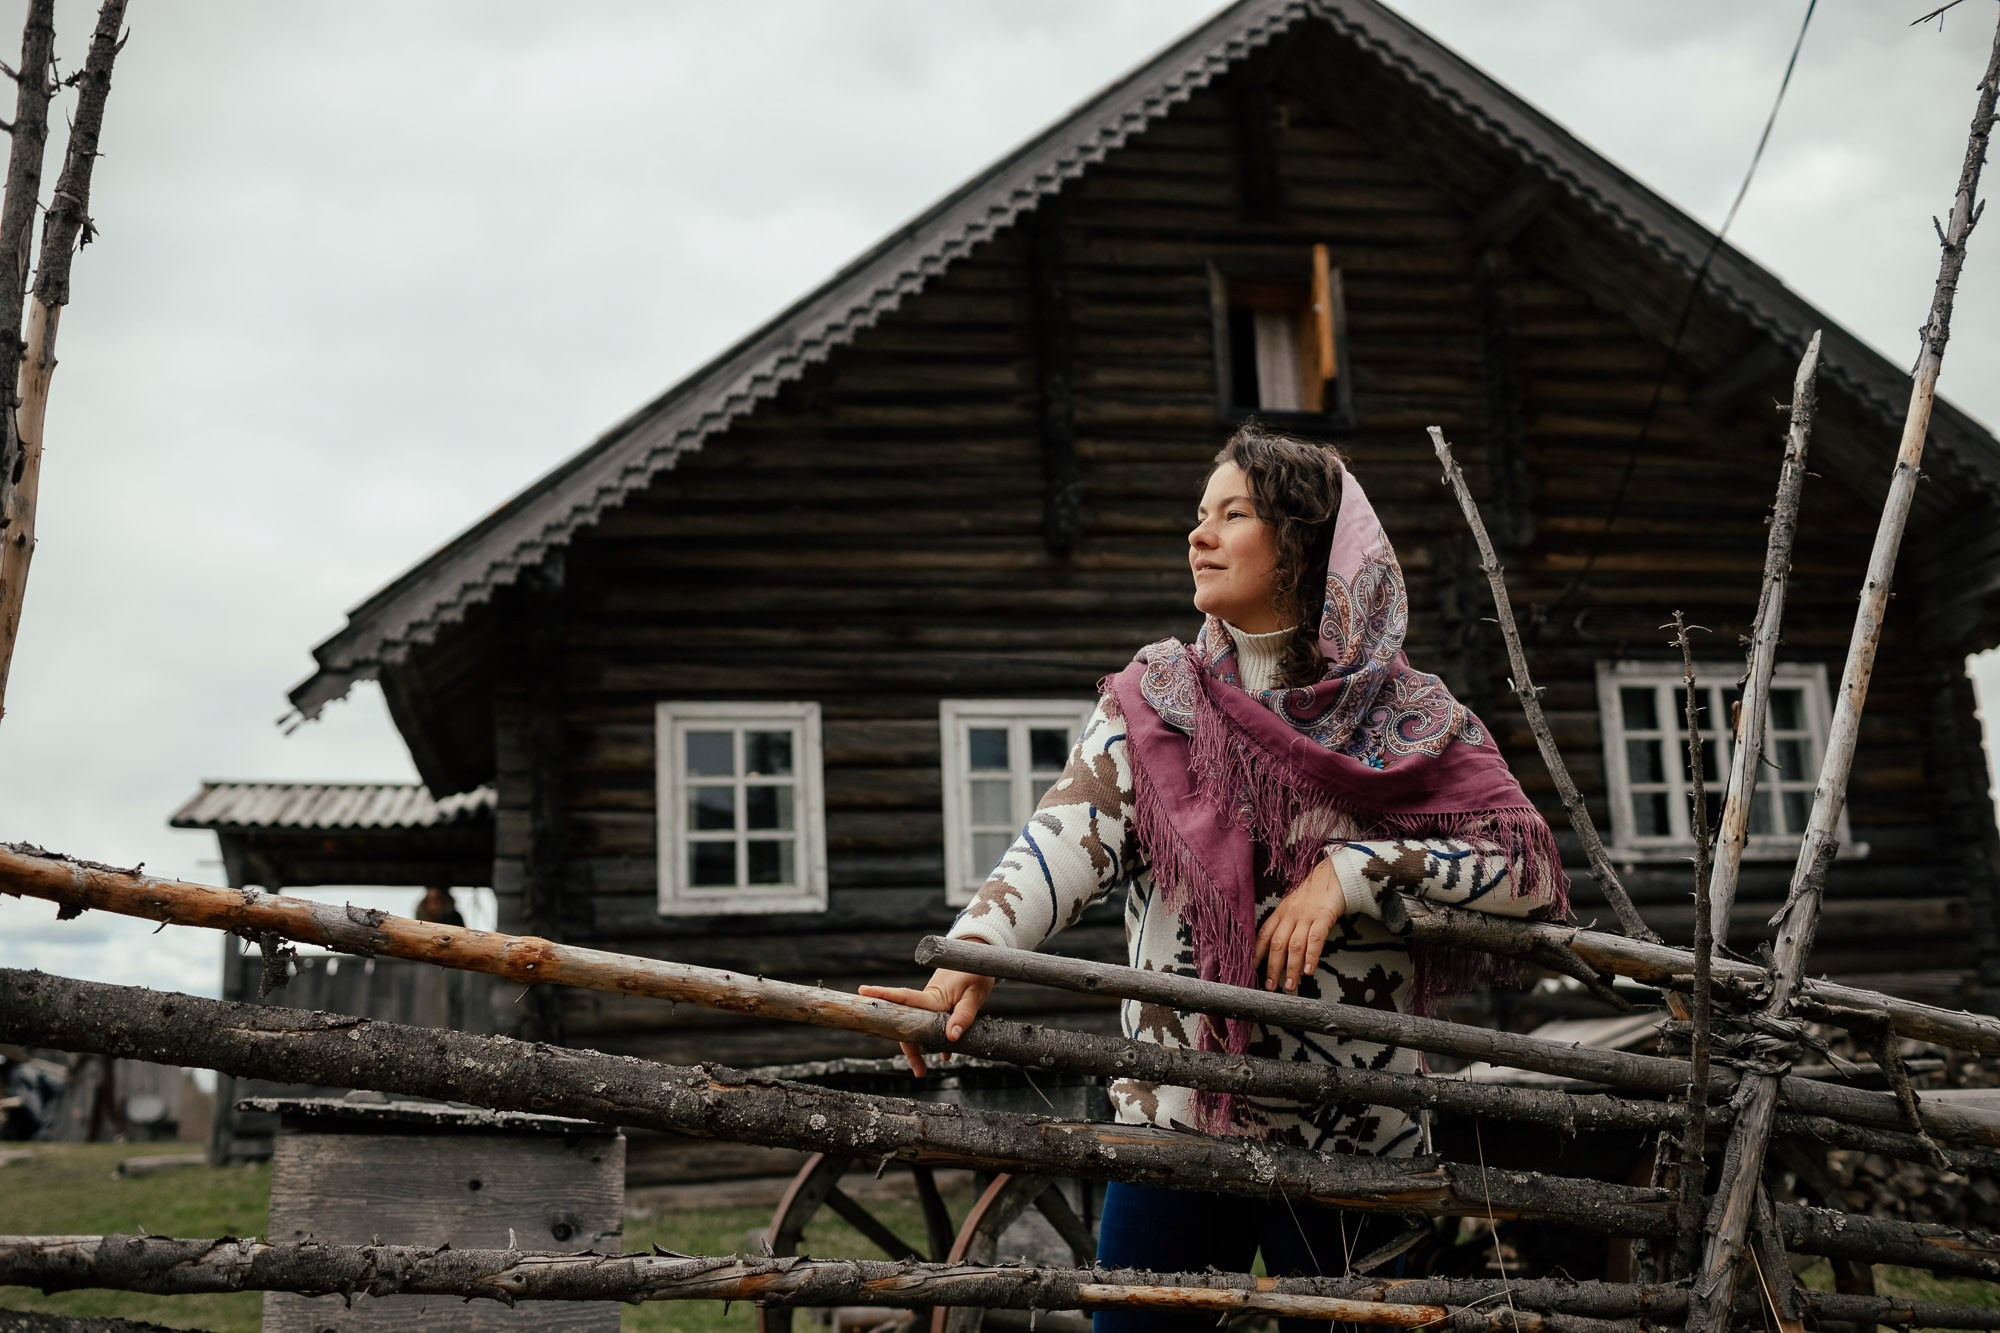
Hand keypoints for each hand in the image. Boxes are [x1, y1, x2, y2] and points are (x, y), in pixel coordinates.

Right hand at [857, 965, 995, 1077]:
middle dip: (909, 1049)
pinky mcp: (938, 1005)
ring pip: (919, 1028)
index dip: (882, 996)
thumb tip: (951, 1038)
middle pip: (908, 1024)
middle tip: (919, 1073)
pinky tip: (945, 1055)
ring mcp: (931, 1004)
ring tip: (923, 1071)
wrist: (981, 956)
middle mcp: (927, 1000)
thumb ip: (963, 1016)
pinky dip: (936, 1041)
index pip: (903, 998)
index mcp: (932, 997)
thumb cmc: (976, 972)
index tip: (861, 992)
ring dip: (920, 1049)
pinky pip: (931, 1025)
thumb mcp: (974, 995)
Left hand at [1253, 856, 1343, 992]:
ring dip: (1291, 968)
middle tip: (1270, 987)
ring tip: (1289, 985)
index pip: (1264, 934)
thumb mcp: (1294, 906)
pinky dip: (1312, 956)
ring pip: (1295, 945)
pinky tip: (1309, 971)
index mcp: (1281, 912)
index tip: (1251, 970)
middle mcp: (1291, 914)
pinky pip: (1316, 938)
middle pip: (1278, 943)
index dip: (1256, 952)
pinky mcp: (1324, 916)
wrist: (1334, 875)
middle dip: (1272, 967)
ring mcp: (1307, 915)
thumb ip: (1285, 923)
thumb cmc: (1313, 895)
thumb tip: (1276, 949)